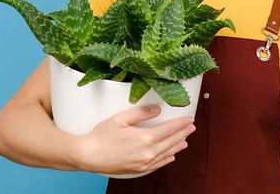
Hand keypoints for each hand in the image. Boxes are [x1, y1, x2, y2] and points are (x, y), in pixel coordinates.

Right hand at [73, 106, 195, 174]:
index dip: (181, 123)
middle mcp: (148, 153)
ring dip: (177, 146)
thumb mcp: (121, 118)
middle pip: (171, 141)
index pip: (169, 129)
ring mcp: (143, 163)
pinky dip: (167, 159)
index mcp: (145, 138)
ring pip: (166, 153)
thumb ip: (141, 113)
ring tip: (185, 140)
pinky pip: (158, 164)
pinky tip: (171, 155)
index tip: (190, 118)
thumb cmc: (101, 135)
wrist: (87, 155)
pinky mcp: (137, 170)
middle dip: (183, 133)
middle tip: (191, 127)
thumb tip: (158, 109)